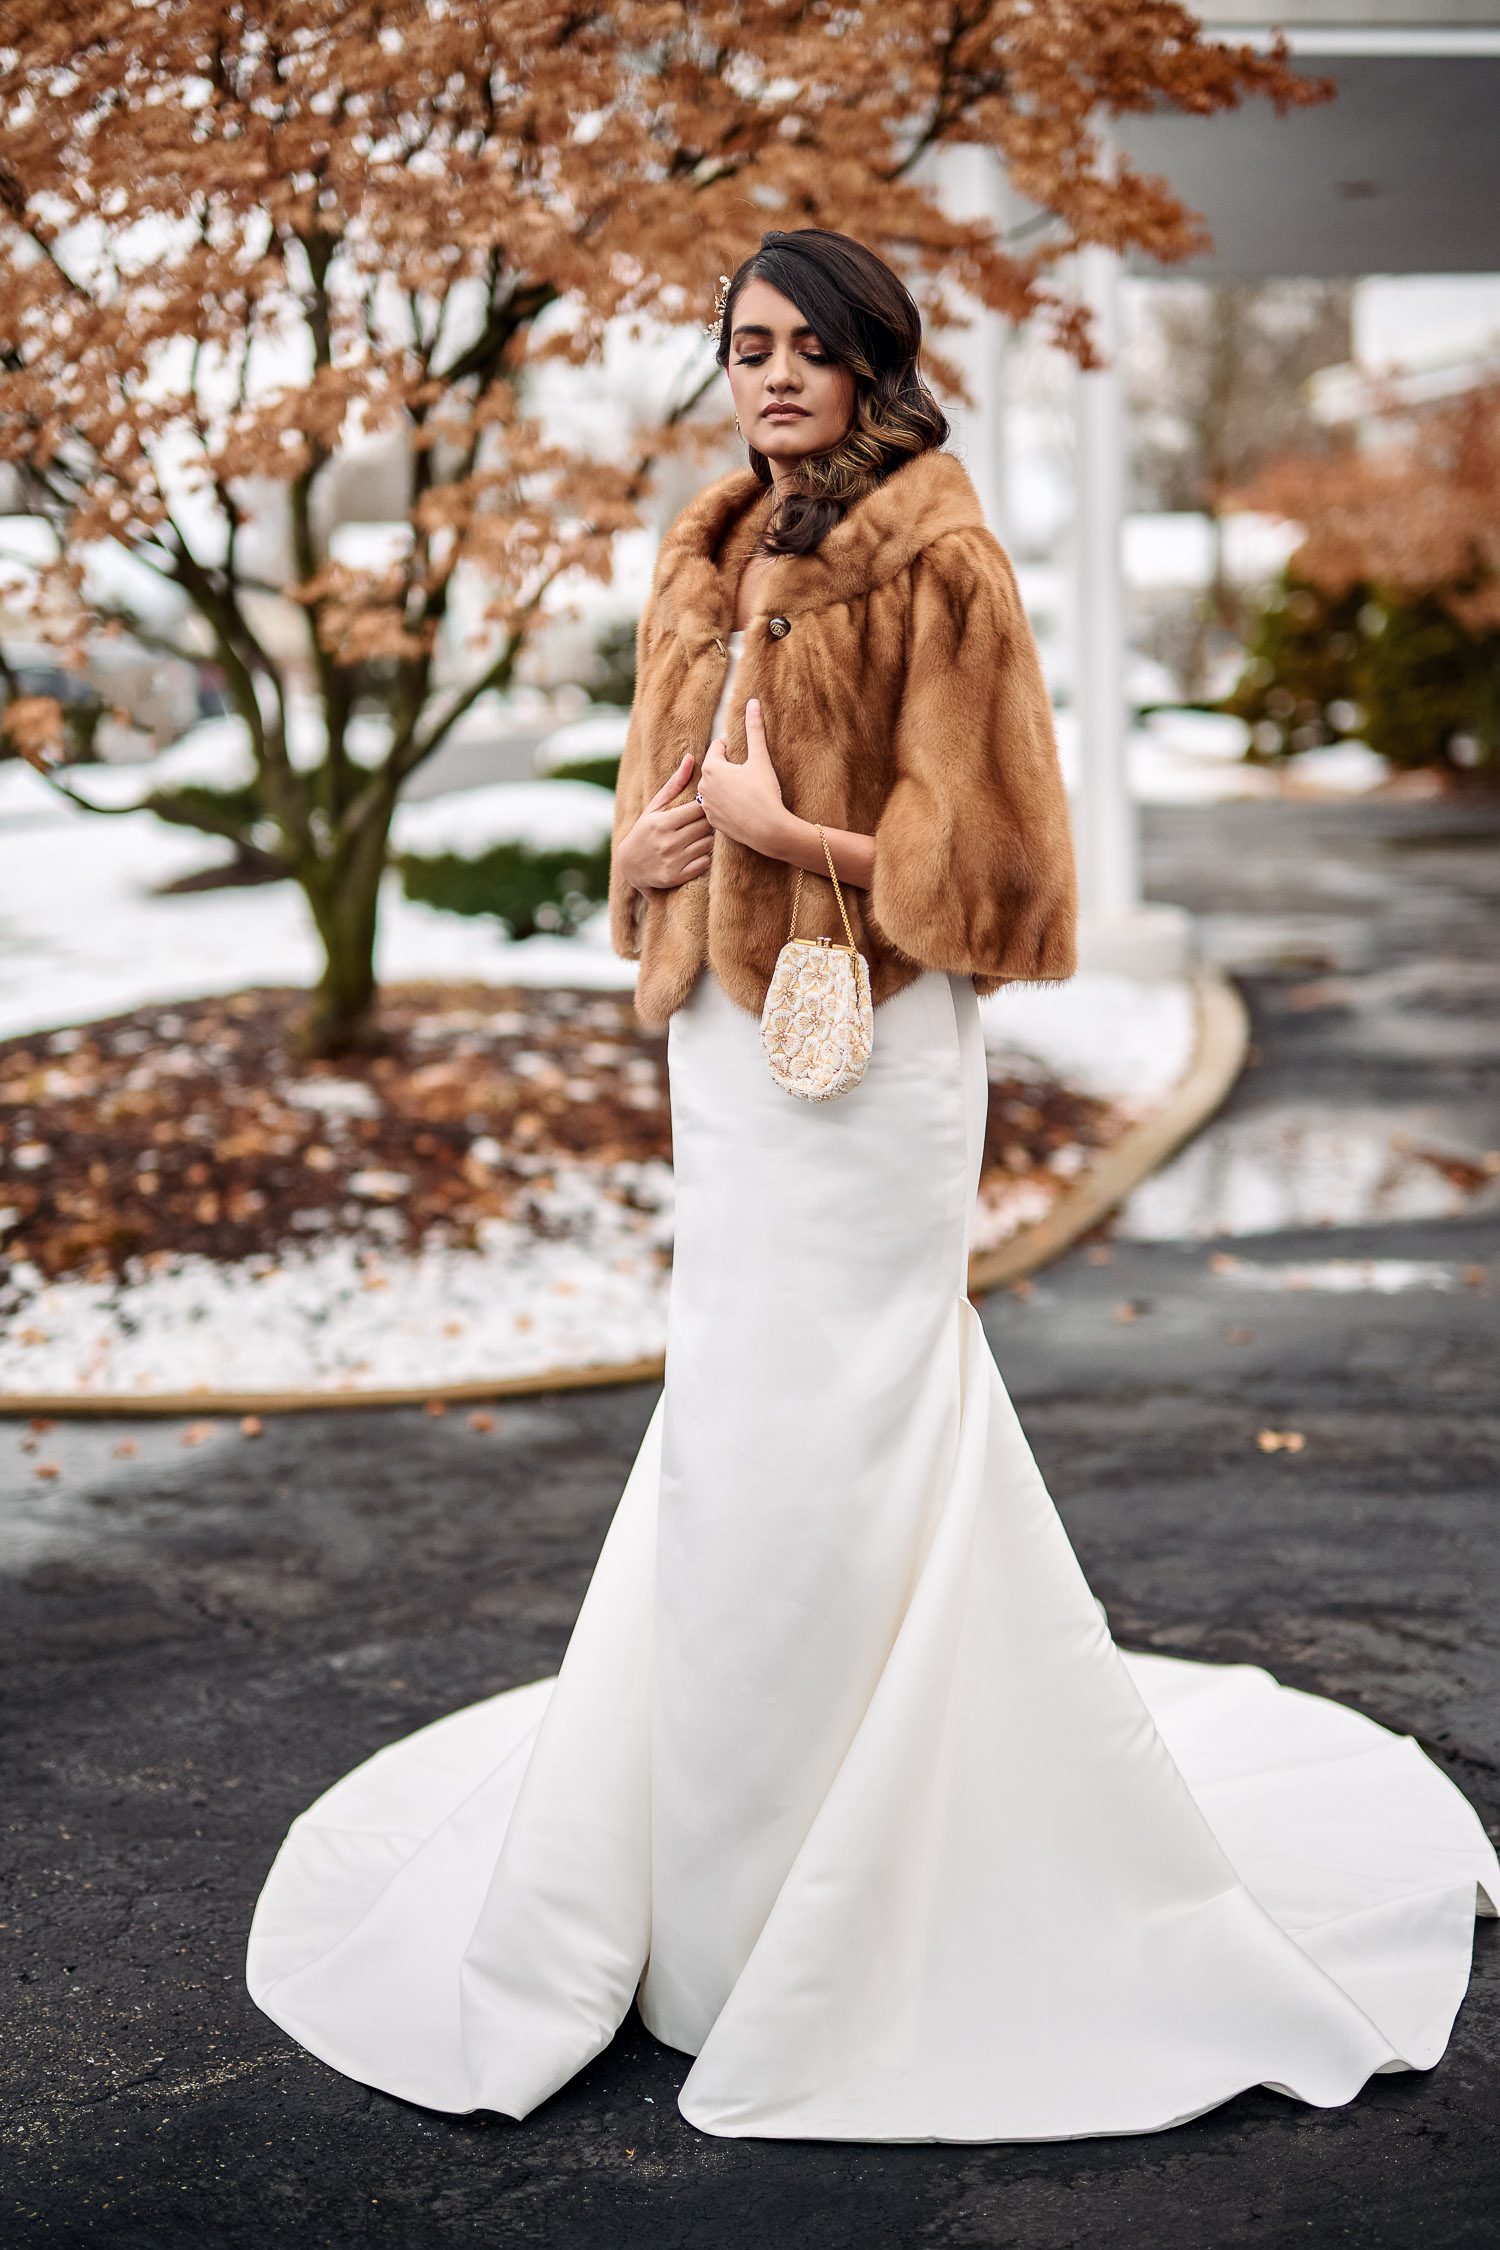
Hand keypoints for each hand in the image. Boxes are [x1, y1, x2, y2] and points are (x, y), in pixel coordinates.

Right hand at [616, 752, 713, 891]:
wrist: (630, 866)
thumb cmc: (646, 830)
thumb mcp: (655, 807)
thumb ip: (675, 784)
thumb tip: (690, 757)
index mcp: (663, 822)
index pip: (699, 809)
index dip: (706, 806)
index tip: (705, 806)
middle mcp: (668, 842)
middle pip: (706, 826)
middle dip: (710, 821)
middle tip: (708, 821)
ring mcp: (673, 860)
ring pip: (708, 844)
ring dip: (709, 839)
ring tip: (702, 835)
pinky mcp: (678, 876)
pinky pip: (705, 863)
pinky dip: (706, 857)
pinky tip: (698, 851)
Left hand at [697, 698, 789, 855]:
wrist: (768, 830)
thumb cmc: (764, 792)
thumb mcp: (760, 758)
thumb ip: (754, 729)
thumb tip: (753, 702)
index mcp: (711, 768)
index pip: (718, 747)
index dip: (734, 749)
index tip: (747, 759)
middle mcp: (702, 787)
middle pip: (715, 767)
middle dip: (729, 768)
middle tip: (748, 776)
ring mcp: (705, 806)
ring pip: (715, 788)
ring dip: (727, 786)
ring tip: (746, 792)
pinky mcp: (712, 822)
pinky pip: (717, 806)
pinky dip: (727, 804)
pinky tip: (742, 808)